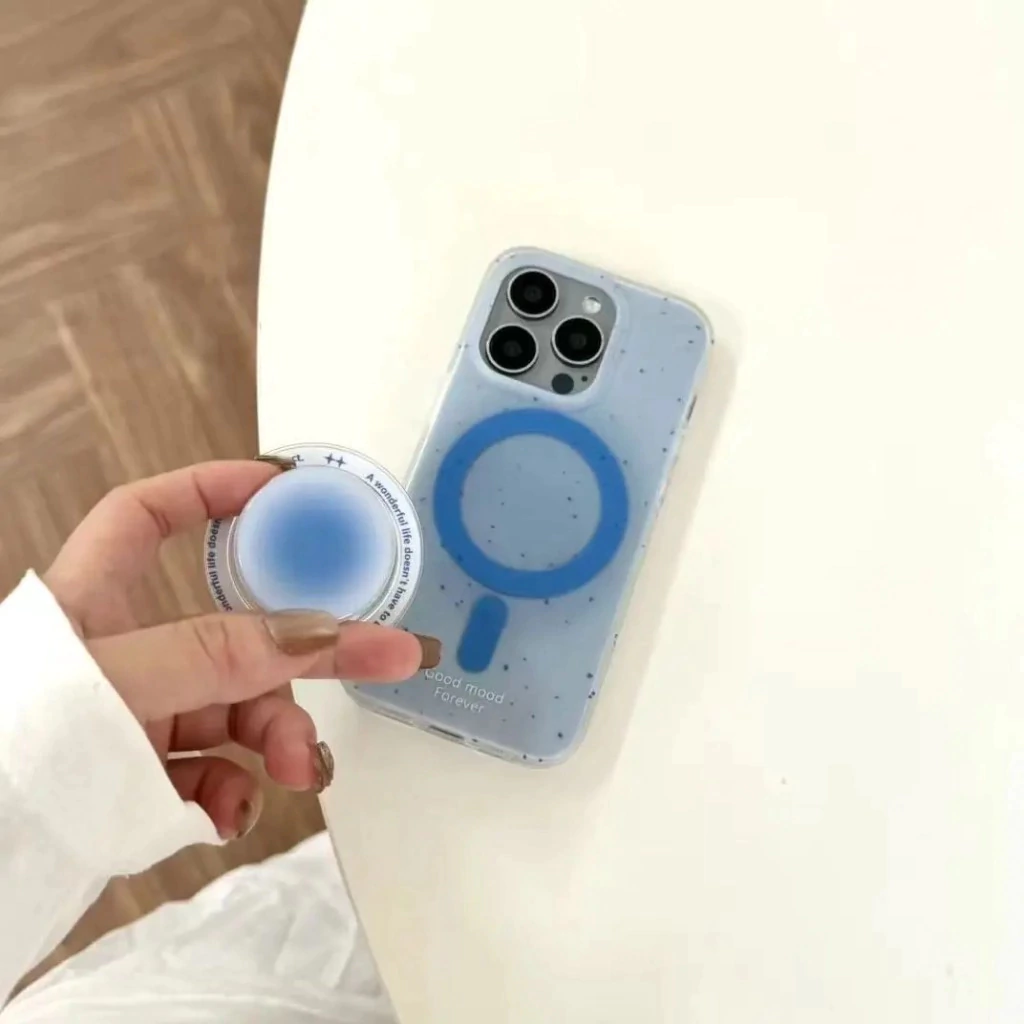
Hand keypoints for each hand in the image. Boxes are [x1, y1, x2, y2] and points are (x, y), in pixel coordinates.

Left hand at [43, 460, 439, 839]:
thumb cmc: (14, 747)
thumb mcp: (117, 684)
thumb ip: (218, 655)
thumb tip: (328, 630)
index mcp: (93, 601)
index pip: (148, 515)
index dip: (212, 488)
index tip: (280, 485)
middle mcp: (122, 653)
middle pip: (231, 631)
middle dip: (296, 660)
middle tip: (374, 660)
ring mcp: (135, 718)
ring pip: (234, 710)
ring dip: (275, 741)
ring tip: (295, 774)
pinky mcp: (142, 778)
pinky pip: (209, 775)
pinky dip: (231, 796)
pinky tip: (228, 816)